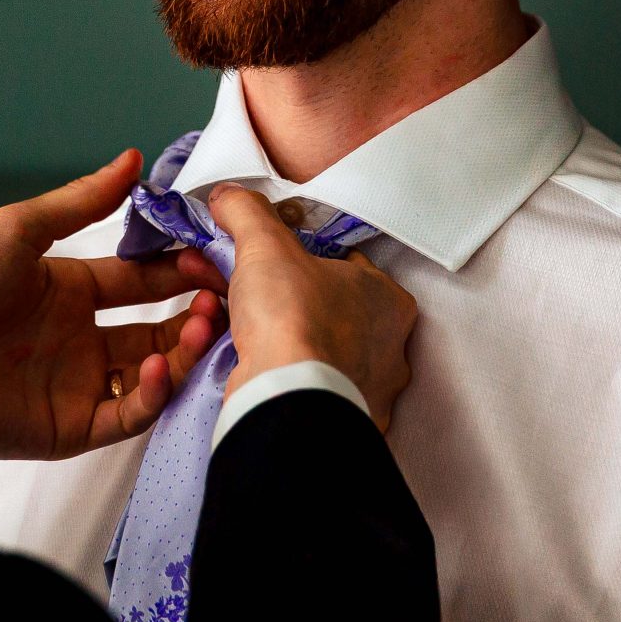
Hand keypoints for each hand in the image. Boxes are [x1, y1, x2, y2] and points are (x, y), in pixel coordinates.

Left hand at [0, 151, 225, 458]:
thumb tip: (133, 159)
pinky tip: (161, 364)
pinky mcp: (72, 426)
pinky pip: (127, 412)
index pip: (141, 279)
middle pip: (157, 326)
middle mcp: (80, 336)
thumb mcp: (18, 230)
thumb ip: (80, 202)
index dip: (179, 268)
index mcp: (69, 288)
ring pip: (153, 371)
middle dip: (193, 310)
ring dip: (184, 350)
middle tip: (221, 294)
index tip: (214, 254)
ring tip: (203, 325)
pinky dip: (153, 392)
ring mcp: (78, 383)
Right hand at [205, 185, 416, 430]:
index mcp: (390, 300)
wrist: (287, 398)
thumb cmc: (293, 316)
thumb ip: (247, 212)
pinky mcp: (349, 425)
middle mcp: (392, 348)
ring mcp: (374, 393)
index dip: (307, 264)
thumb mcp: (263, 244)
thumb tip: (227, 196)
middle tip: (259, 303)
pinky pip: (318, 394)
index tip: (276, 268)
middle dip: (299, 308)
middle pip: (338, 315)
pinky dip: (294, 385)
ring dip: (296, 349)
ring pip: (329, 358)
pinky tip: (266, 376)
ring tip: (254, 340)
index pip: (350, 269)